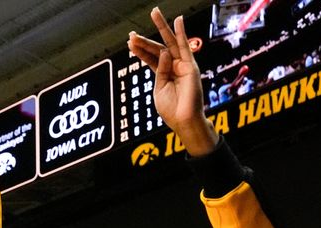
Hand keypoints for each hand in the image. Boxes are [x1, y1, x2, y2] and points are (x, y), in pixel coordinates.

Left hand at [128, 7, 217, 155]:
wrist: (184, 121)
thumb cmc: (172, 110)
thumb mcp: (159, 89)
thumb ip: (159, 70)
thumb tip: (164, 52)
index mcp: (164, 75)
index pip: (150, 58)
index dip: (140, 50)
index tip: (129, 42)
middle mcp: (173, 68)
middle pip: (158, 48)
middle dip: (145, 39)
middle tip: (133, 31)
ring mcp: (182, 66)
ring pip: (170, 43)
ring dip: (162, 27)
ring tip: (154, 13)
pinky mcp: (190, 66)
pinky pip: (186, 46)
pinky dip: (182, 33)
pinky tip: (178, 21)